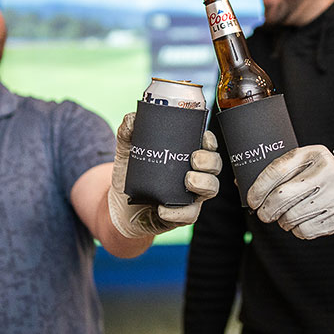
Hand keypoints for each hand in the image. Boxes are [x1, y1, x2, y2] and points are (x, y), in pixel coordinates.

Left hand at [108, 112, 221, 238]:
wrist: (119, 204)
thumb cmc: (131, 173)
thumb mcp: (128, 150)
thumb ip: (128, 132)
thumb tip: (132, 118)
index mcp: (186, 155)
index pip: (208, 146)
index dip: (211, 142)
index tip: (205, 138)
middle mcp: (195, 174)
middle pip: (215, 167)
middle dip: (210, 161)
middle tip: (194, 159)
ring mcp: (190, 195)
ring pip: (211, 189)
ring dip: (203, 184)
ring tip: (188, 180)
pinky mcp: (181, 215)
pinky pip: (189, 214)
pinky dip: (178, 212)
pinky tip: (164, 208)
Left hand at [247, 145, 333, 238]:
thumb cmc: (322, 175)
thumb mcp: (305, 163)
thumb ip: (280, 170)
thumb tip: (241, 184)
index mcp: (313, 154)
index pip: (277, 169)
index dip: (258, 188)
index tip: (251, 199)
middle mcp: (327, 172)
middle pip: (281, 196)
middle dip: (266, 210)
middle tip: (263, 214)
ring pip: (292, 217)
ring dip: (282, 221)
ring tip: (284, 218)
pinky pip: (306, 231)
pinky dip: (297, 231)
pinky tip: (299, 224)